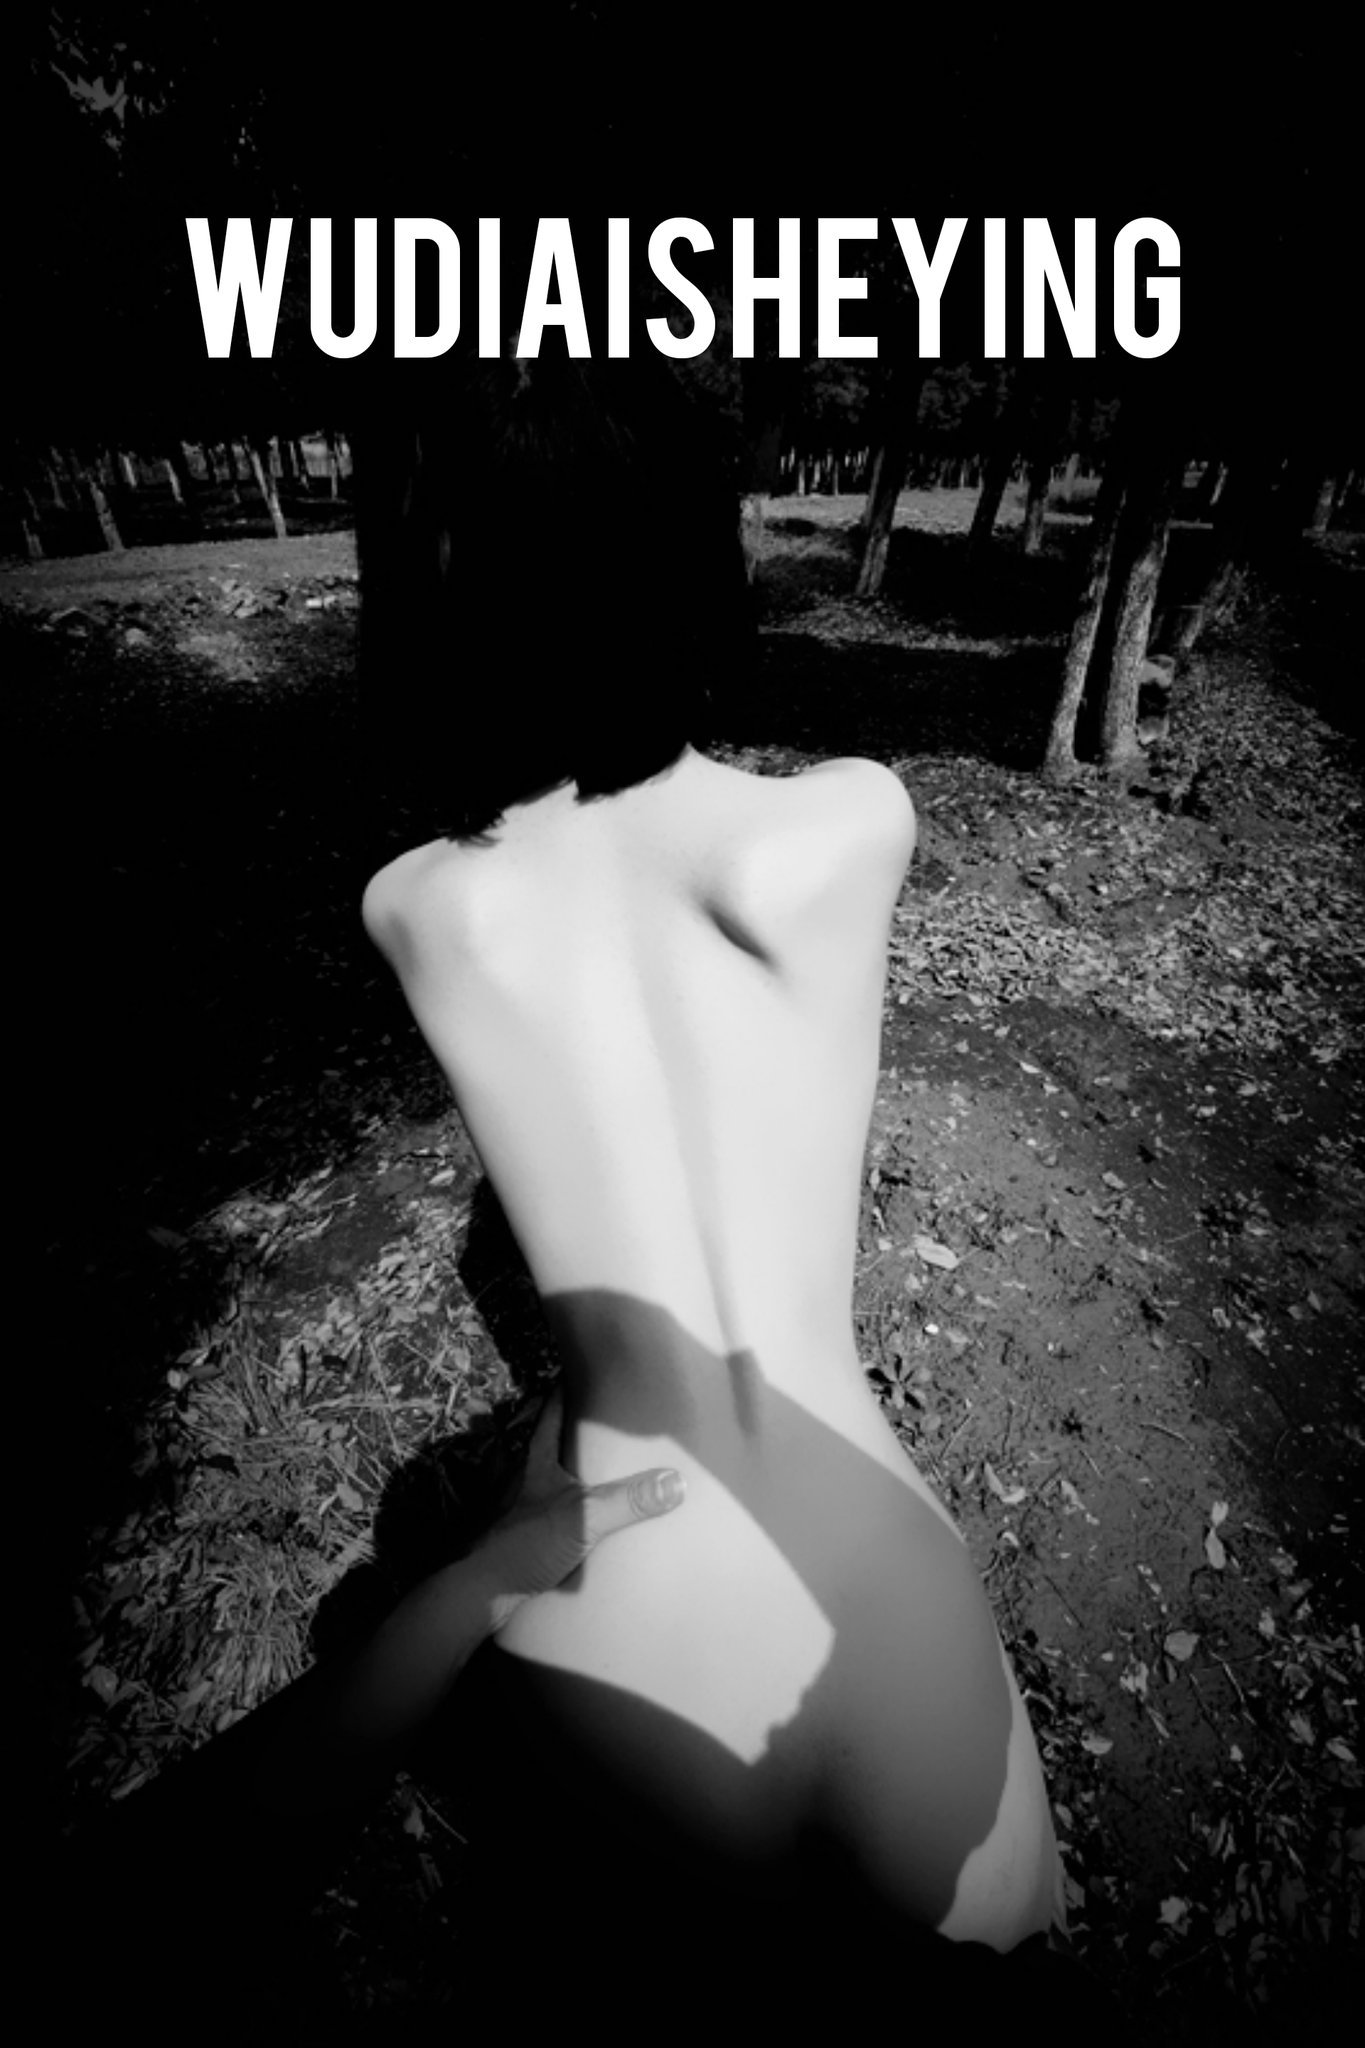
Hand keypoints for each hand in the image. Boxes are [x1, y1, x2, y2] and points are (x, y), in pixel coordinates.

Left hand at [473, 1386, 684, 1622]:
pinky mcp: (520, 1537)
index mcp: (536, 1461)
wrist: (482, 1591)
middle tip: (606, 1426)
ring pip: (548, 1480)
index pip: (551, 1414)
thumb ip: (628, 1501)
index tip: (583, 1373)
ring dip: (569, 1474)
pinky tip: (582, 1519)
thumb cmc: (525, 1543)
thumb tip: (676, 1483)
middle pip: (550, 1445)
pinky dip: (566, 1508)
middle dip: (575, 1435)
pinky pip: (548, 1512)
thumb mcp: (584, 1518)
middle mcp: (524, 1478)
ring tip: (599, 1471)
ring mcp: (519, 1508)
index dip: (565, 1391)